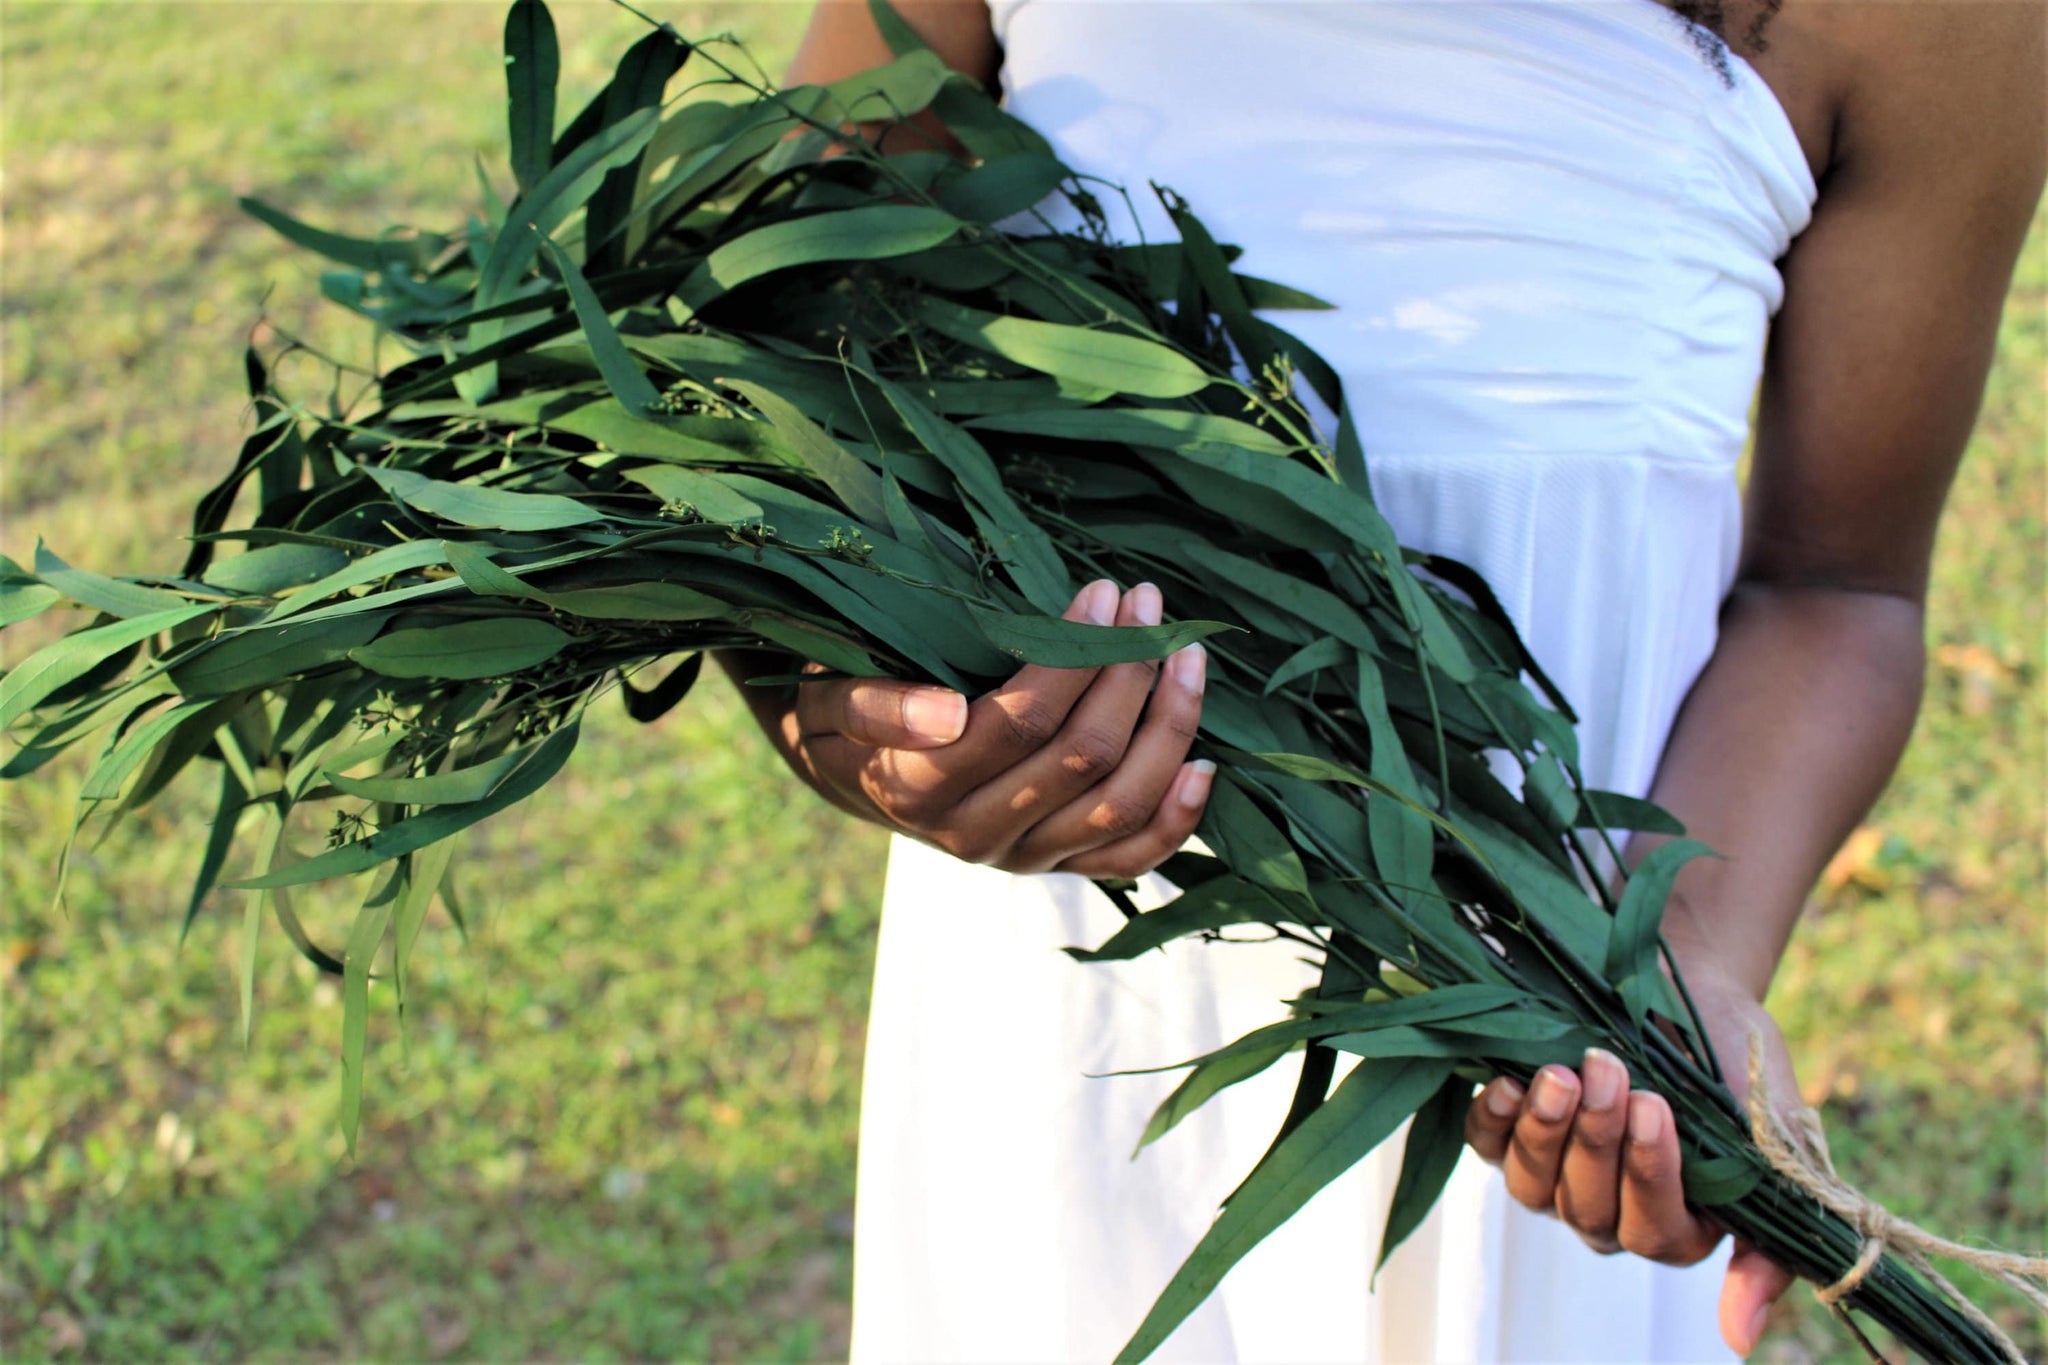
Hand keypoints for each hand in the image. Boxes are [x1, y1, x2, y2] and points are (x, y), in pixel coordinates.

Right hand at [760, 577, 1213, 877]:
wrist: (841, 774)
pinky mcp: (1055, 867)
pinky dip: (1177, 820)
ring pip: (1120, 803)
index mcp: (918, 791)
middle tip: (1146, 600)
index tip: (1102, 591)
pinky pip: (1131, 859)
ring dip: (1167, 726)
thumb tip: (948, 714)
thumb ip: (874, 706)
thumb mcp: (825, 700)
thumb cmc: (837, 714)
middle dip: (1128, 670)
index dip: (1073, 656)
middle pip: (1082, 757)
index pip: (1020, 721)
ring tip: (1187, 654)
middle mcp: (975, 836)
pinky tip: (1204, 765)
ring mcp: (1022, 858)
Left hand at [1462, 954, 1800, 1356]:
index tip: (1657, 1108)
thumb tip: (1739, 1339)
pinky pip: (1489, 1145)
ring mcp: (1555, 1176)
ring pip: (1533, 1187)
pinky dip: (1494, 1119)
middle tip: (1611, 1073)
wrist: (1693, 994)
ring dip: (1545, 1130)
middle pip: (1586, 1209)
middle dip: (1597, 1139)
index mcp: (1676, 1228)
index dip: (1648, 1173)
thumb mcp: (1778, 1144)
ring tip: (1563, 1073)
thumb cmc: (1739, 1068)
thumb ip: (1765, 1243)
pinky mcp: (1513, 1134)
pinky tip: (1509, 1082)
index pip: (1652, 1230)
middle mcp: (1608, 1214)